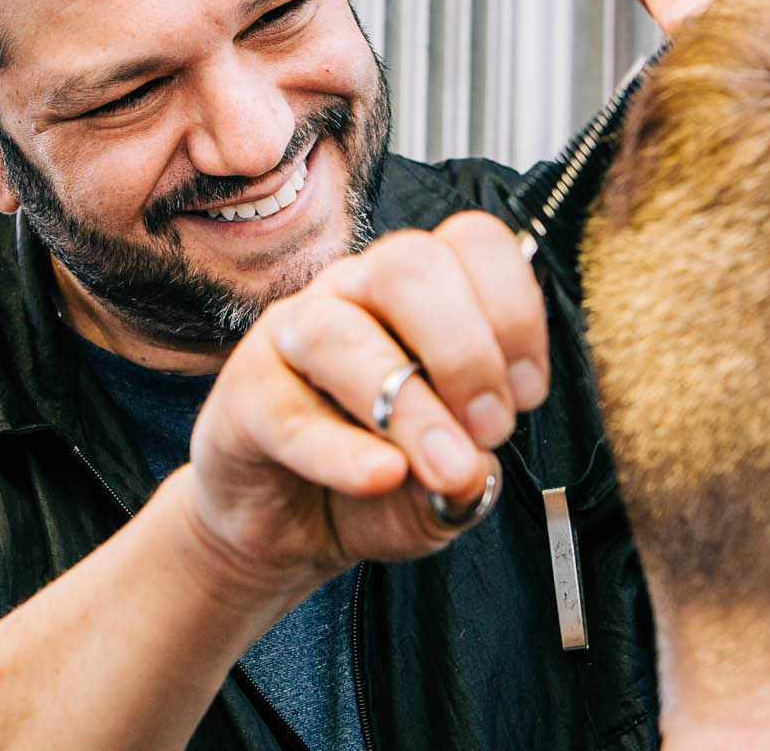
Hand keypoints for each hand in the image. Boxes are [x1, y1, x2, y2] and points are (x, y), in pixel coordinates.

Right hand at [176, 211, 547, 601]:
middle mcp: (355, 291)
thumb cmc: (378, 476)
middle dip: (466, 350)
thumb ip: (472, 469)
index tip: (526, 393)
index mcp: (419, 289)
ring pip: (339, 331)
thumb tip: (473, 465)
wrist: (289, 526)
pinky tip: (381, 475)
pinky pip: (287, 410)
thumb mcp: (449, 480)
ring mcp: (292, 334)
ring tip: (445, 468)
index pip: (473, 242)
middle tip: (489, 428)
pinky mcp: (243, 393)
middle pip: (410, 264)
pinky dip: (342, 450)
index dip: (516, 312)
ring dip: (407, 406)